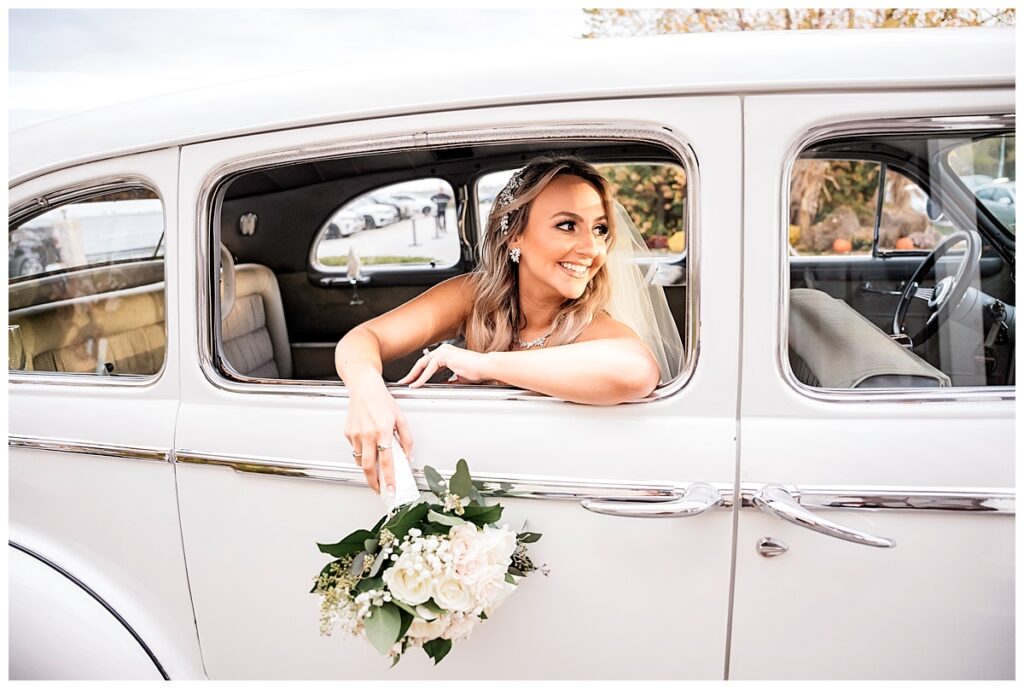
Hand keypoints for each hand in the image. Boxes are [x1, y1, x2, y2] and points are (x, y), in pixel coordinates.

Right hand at [343, 367, 413, 494]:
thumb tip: (408, 455)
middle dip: (373, 482)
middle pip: (368, 467)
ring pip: (360, 460)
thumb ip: (406, 439)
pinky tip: (368, 448)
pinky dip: (362, 453)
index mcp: (383, 430)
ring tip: (375, 470)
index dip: (389, 478)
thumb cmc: (382, 400)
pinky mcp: (348, 433)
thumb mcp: (401, 418)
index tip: (392, 489)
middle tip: (380, 489)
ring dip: (368, 468)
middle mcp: (367, 433)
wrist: (364, 387)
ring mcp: (355, 434)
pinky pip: (355, 450)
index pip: (386, 461)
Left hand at [397, 343, 488, 387]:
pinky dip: (422, 378)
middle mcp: (443, 350)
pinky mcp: (444, 356)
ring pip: (423, 365)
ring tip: (407, 384)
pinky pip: (429, 369)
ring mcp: (443, 351)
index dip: (418, 373)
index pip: (427, 364)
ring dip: (414, 376)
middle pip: (422, 363)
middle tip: (403, 382)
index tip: (412, 381)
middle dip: (412, 374)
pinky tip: (416, 384)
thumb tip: (443, 385)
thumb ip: (449, 380)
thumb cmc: (476, 371)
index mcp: (446, 353)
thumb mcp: (458, 378)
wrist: (485, 367)